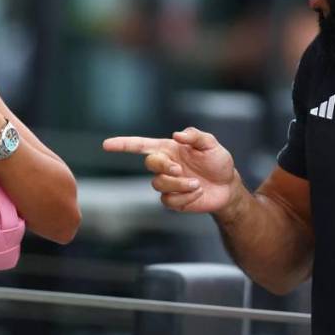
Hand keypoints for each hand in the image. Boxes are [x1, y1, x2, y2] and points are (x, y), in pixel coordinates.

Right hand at [103, 127, 236, 212]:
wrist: (227, 187)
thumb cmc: (218, 162)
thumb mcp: (211, 145)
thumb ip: (196, 136)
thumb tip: (177, 134)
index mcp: (169, 149)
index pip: (141, 145)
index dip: (123, 144)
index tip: (106, 145)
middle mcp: (165, 165)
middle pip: (150, 164)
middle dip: (164, 167)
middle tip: (181, 170)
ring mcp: (167, 183)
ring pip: (159, 184)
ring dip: (179, 185)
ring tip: (197, 185)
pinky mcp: (173, 200)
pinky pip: (169, 200)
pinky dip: (185, 197)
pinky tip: (197, 194)